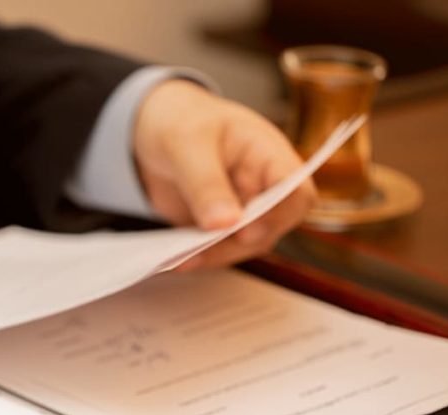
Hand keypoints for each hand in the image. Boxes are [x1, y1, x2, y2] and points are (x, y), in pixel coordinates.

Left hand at [133, 79, 315, 269]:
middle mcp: (263, 185)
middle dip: (239, 243)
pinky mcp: (219, 225)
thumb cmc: (180, 121)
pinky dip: (199, 256)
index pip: (295, 190)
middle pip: (272, 226)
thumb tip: (224, 224)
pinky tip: (176, 261)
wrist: (152, 128)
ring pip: (245, 245)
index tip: (245, 231)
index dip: (278, 215)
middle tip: (199, 251)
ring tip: (181, 260)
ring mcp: (242, 208)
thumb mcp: (187, 144)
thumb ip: (205, 183)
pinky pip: (217, 248)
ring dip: (216, 255)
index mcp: (268, 154)